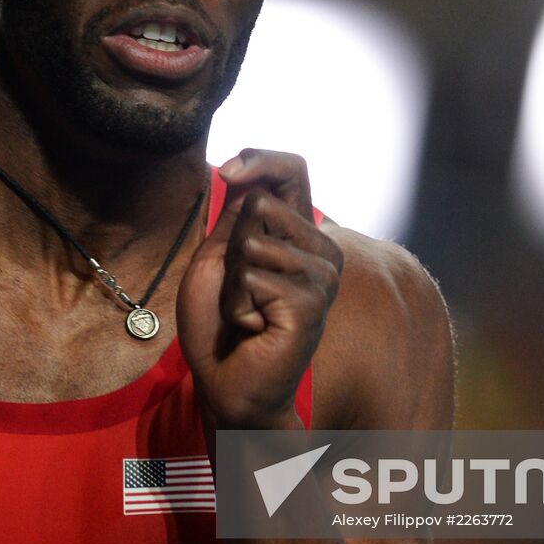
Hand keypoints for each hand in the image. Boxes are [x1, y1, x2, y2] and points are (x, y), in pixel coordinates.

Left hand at [176, 150, 343, 429]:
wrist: (229, 386)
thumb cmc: (222, 325)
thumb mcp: (220, 257)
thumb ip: (237, 215)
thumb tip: (244, 170)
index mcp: (299, 232)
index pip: (293, 169)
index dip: (261, 158)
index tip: (229, 168)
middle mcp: (320, 249)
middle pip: (260, 200)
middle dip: (230, 244)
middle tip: (240, 289)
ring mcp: (322, 276)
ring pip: (252, 241)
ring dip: (233, 282)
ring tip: (248, 313)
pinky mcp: (311, 302)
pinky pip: (253, 278)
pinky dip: (237, 305)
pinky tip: (255, 329)